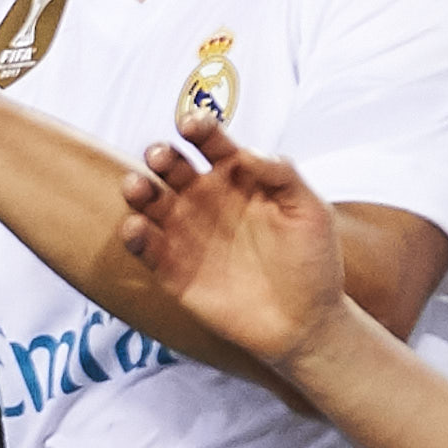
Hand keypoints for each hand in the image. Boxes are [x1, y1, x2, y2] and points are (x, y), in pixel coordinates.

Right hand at [117, 122, 349, 372]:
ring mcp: (187, 235)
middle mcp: (207, 201)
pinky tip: (136, 228)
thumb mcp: (309, 210)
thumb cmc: (312, 262)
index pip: (212, 144)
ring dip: (139, 190)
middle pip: (173, 168)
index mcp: (238, 179)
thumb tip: (245, 151)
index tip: (191, 125)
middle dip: (162, 156)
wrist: (304, 323)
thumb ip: (281, 175)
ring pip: (152, 203)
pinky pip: (146, 248)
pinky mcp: (173, 271)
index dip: (199, 130)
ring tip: (137, 187)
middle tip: (160, 157)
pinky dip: (135, 236)